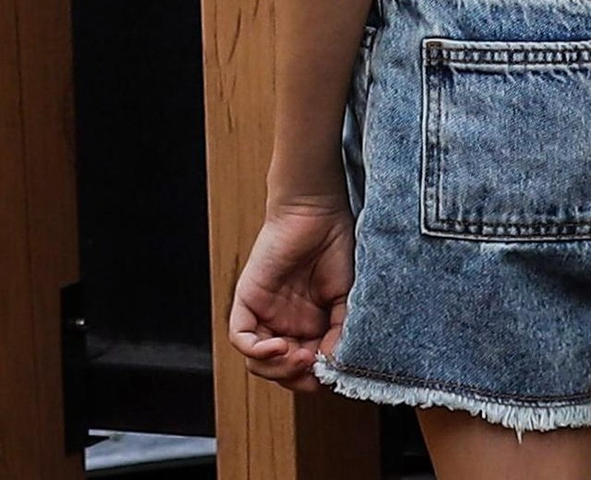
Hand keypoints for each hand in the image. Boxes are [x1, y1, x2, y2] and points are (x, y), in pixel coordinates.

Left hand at [229, 193, 355, 391]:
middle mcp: (286, 324)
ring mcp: (266, 313)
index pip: (306, 373)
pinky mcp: (248, 298)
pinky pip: (241, 338)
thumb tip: (331, 368)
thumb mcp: (348, 302)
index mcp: (311, 328)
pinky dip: (257, 352)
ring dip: (280, 370)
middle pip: (281, 374)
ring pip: (259, 363)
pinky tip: (279, 345)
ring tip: (300, 354)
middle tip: (314, 364)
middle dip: (298, 379)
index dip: (317, 381)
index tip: (331, 372)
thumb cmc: (337, 246)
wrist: (318, 210)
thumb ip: (340, 336)